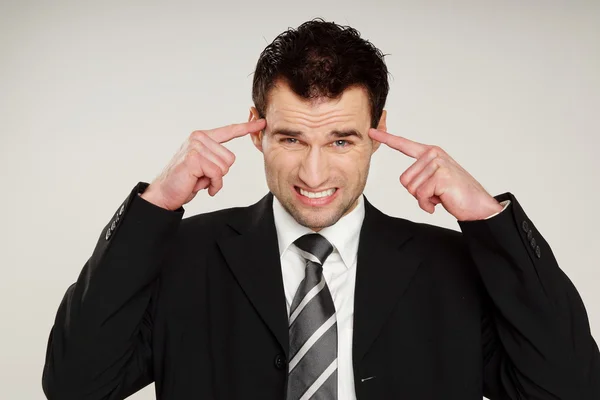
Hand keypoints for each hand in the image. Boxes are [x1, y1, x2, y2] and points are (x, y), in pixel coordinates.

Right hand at [141, 119, 265, 210]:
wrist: (164, 193)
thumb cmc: (185, 181)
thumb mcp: (204, 166)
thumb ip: (216, 158)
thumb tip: (229, 160)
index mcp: (202, 137)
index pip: (229, 130)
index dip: (247, 127)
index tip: (262, 122)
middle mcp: (199, 138)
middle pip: (230, 158)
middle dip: (220, 173)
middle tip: (201, 176)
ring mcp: (196, 147)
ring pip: (225, 167)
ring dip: (214, 180)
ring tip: (198, 180)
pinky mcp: (194, 158)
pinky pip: (218, 174)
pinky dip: (213, 185)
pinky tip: (199, 186)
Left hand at [368, 128, 502, 220]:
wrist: (478, 206)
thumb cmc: (455, 194)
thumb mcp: (433, 181)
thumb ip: (420, 175)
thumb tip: (406, 181)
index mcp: (430, 153)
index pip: (404, 145)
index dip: (386, 138)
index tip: (372, 131)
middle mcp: (433, 154)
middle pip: (404, 180)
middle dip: (416, 193)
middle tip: (435, 193)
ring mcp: (437, 163)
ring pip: (411, 188)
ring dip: (423, 199)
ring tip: (440, 196)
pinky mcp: (440, 175)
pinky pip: (420, 195)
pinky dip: (427, 205)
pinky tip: (441, 202)